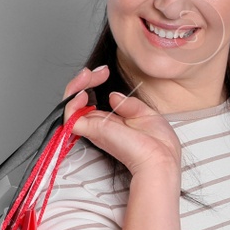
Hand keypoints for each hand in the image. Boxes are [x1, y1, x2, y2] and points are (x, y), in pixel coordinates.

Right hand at [62, 66, 181, 177]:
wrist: (160, 158)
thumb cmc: (158, 145)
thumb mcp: (146, 115)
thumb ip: (129, 104)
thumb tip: (113, 95)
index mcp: (111, 124)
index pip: (91, 103)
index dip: (93, 83)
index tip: (105, 71)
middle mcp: (99, 126)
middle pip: (78, 102)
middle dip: (83, 81)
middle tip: (96, 71)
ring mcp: (94, 128)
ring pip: (70, 105)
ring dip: (75, 86)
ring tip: (87, 76)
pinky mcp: (91, 131)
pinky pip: (69, 115)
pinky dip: (72, 101)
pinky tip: (83, 92)